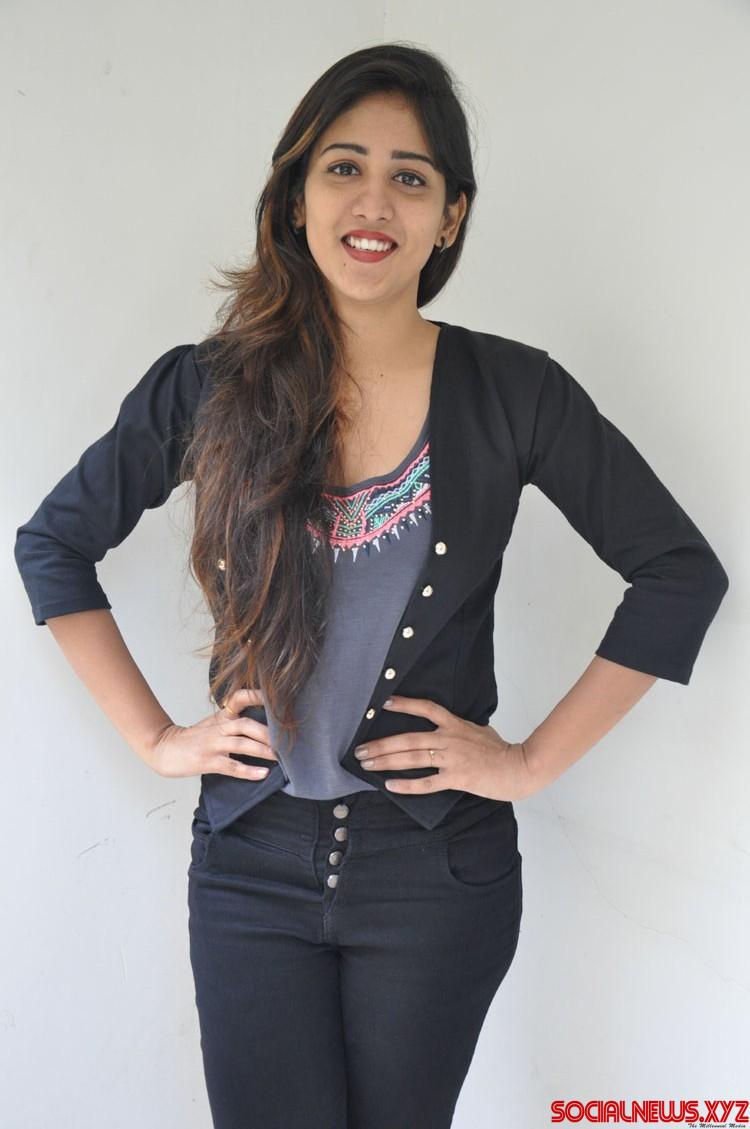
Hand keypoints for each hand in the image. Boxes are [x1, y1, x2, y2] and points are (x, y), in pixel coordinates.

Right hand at [144, 687, 278, 780]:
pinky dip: (248, 771)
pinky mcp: (208, 762)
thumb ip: (234, 720)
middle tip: (286, 740)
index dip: (257, 695)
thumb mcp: (214, 723)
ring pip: (242, 744)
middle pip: (246, 724)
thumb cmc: (193, 738)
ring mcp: (213, 744)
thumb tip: (265, 726)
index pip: (239, 698)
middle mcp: (219, 728)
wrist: (164, 749)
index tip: (275, 697)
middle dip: (268, 732)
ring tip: (279, 757)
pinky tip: (262, 773)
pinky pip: (231, 766)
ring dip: (262, 750)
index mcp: (222, 717)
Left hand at [354, 694, 538, 801]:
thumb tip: (447, 727)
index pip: (427, 708)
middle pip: (409, 739)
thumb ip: (460, 728)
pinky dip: (408, 785)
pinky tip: (390, 786)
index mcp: (455, 724)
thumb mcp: (479, 730)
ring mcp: (453, 758)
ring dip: (387, 761)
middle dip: (381, 744)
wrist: (519, 767)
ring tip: (367, 764)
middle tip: (360, 749)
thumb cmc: (500, 750)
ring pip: (413, 758)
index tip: (384, 703)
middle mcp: (450, 738)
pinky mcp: (458, 777)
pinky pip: (428, 782)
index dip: (405, 704)